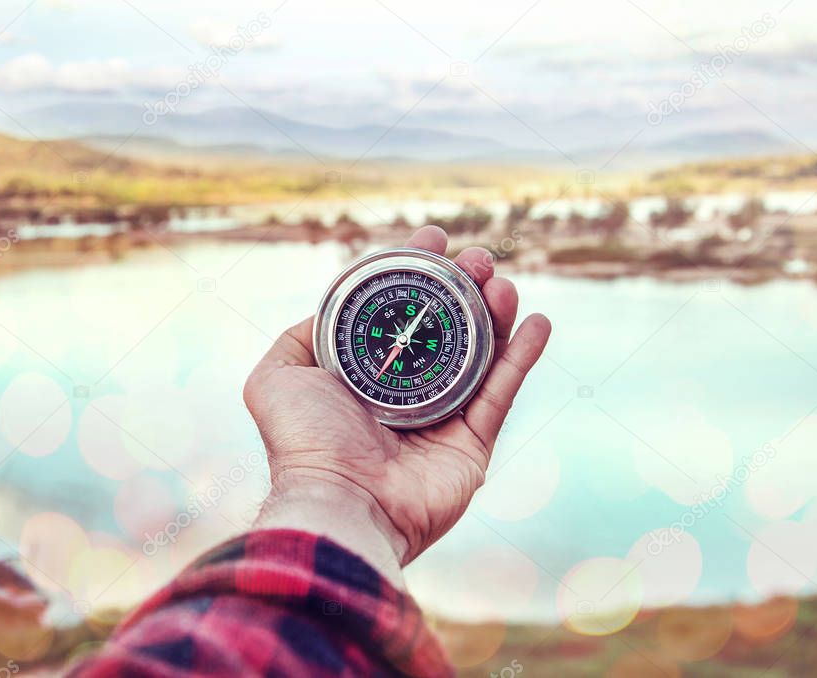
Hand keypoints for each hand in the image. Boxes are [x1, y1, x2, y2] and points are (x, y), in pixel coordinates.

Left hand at [244, 226, 550, 582]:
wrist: (340, 501)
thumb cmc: (305, 441)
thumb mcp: (278, 375)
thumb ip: (298, 337)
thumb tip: (327, 308)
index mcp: (366, 373)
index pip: (399, 311)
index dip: (419, 271)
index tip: (435, 238)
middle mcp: (407, 391)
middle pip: (447, 326)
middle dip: (464, 286)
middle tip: (477, 259)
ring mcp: (443, 417)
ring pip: (481, 353)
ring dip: (496, 312)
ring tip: (502, 283)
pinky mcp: (474, 443)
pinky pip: (504, 392)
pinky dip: (524, 356)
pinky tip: (538, 322)